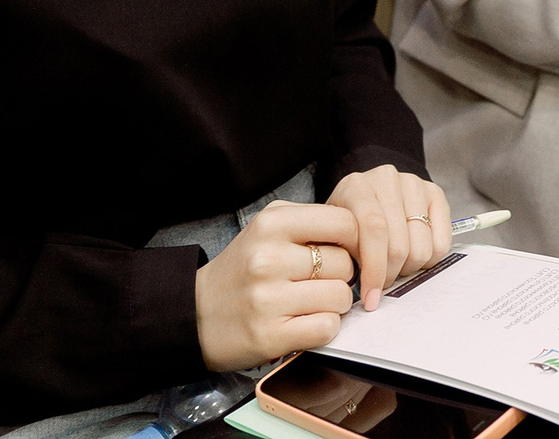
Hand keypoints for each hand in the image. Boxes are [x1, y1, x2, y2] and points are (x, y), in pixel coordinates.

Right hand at [195, 201, 356, 371]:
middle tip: (318, 281)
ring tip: (310, 302)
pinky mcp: (270, 335)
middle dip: (341, 275)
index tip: (348, 251)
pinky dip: (324, 328)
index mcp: (271, 223)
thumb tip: (362, 233)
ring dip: (334, 304)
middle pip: (345, 263)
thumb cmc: (243, 270)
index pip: (344, 222)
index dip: (356, 239)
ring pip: (340, 297)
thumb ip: (311, 222)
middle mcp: (268, 257)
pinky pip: (327, 328)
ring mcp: (268, 298)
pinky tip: (304, 322)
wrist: (196, 313)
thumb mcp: (268, 229)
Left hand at [326, 165, 451, 309]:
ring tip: (395, 265)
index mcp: (356, 186)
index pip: (374, 229)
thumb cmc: (350, 221)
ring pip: (421, 247)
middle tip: (382, 282)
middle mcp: (387, 179)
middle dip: (390, 274)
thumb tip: (363, 289)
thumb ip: (345, 255)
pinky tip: (413, 256)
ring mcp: (414, 184)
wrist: (367, 197)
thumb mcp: (336, 236)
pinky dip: (429, 260)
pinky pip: (441, 243)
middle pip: (399, 244)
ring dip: (408, 268)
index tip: (370, 298)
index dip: (374, 269)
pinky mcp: (435, 194)